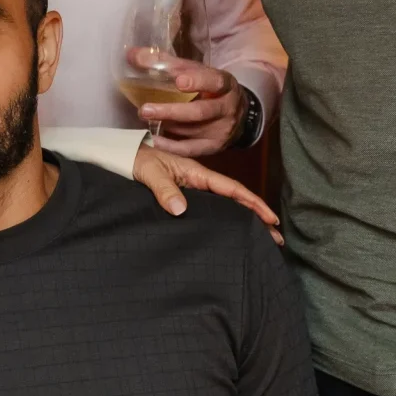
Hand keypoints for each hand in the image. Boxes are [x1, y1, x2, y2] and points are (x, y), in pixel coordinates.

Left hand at [130, 144, 280, 241]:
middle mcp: (198, 182)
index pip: (232, 189)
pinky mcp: (183, 197)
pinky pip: (210, 209)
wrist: (119, 156)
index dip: (253, 203)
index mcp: (196, 173)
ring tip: (261, 240)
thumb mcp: (149, 173)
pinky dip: (225, 220)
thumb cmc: (135, 160)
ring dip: (243, 220)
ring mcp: (192, 190)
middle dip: (256, 217)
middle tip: (275, 238)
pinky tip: (230, 233)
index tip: (271, 219)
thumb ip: (164, 189)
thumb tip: (181, 210)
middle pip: (234, 200)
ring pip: (224, 206)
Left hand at [135, 59, 249, 155]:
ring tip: (146, 118)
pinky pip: (189, 149)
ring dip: (167, 125)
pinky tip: (154, 139)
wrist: (237, 115)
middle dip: (171, 111)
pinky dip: (170, 146)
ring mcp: (221, 130)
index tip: (179, 81)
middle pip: (199, 112)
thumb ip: (167, 63)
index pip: (214, 81)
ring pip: (192, 131)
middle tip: (145, 109)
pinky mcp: (213, 147)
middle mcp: (226, 108)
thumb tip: (132, 54)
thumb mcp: (196, 72)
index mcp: (224, 85)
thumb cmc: (210, 89)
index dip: (198, 81)